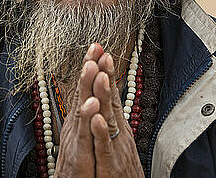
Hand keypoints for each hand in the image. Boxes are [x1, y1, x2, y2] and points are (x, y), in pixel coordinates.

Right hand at [54, 43, 103, 177]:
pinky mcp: (79, 157)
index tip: (98, 46)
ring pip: (82, 110)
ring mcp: (76, 140)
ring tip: (92, 67)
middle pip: (81, 93)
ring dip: (87, 87)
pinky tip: (92, 105)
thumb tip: (90, 94)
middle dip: (88, 69)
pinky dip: (88, 120)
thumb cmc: (81, 165)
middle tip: (94, 47)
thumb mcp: (84, 136)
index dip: (91, 67)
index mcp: (78, 120)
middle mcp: (75, 126)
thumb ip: (86, 116)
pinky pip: (84, 136)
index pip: (85, 88)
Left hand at [90, 51, 143, 177]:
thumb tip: (106, 93)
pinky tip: (96, 117)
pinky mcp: (110, 166)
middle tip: (102, 53)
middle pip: (110, 100)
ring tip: (100, 75)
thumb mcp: (115, 137)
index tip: (101, 50)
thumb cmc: (120, 167)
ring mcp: (115, 147)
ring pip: (108, 118)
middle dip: (105, 75)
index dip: (105, 72)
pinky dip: (101, 131)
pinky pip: (104, 146)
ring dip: (104, 96)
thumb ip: (110, 115)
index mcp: (116, 124)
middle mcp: (118, 132)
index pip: (110, 93)